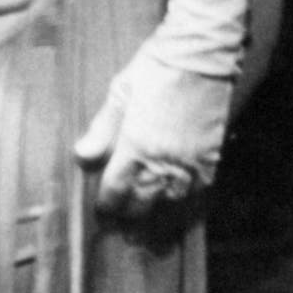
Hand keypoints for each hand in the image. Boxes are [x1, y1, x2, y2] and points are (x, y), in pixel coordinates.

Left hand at [74, 54, 232, 233]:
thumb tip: (81, 157)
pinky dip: (186, 210)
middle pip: (143, 205)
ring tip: (149, 239)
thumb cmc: (156, 67)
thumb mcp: (121, 91)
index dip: (107, 207)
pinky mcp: (211, 158)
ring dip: (158, 223)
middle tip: (123, 230)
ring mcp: (190, 163)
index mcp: (136, 145)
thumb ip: (102, 128)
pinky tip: (179, 216)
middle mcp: (163, 161)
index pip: (116, 190)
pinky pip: (198, 196)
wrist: (202, 53)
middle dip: (130, 219)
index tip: (102, 213)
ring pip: (172, 208)